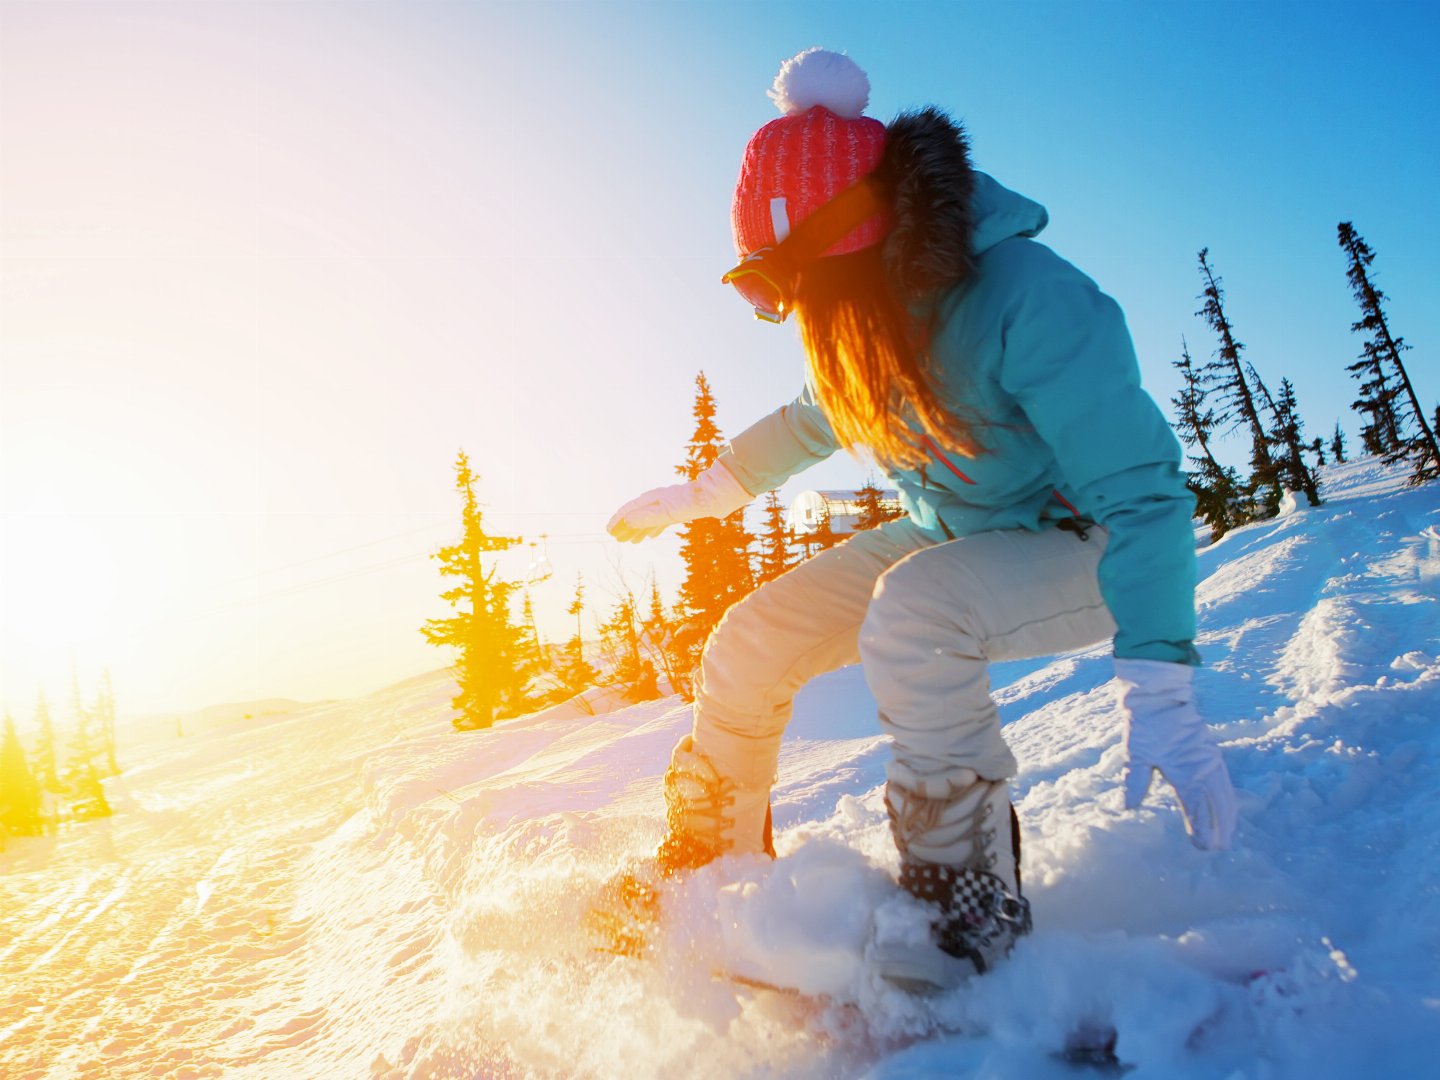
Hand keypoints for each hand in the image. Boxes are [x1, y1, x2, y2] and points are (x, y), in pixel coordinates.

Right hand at [607, 460, 752, 542]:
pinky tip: (650, 536)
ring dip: (638, 530)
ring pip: (648, 519)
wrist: (713, 497)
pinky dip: (653, 529)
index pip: (629, 510)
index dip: (618, 520)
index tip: (608, 531)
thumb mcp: (666, 512)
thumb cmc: (690, 503)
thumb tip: (628, 522)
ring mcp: (667, 505)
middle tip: (616, 539)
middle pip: (637, 515)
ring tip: (631, 542)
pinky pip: (659, 521)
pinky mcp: (677, 511)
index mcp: (652, 498)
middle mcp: (657, 500)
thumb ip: (647, 518)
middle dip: (626, 527)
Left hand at [1116, 658, 1237, 850]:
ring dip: (1228, 815)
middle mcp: (1203, 767)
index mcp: (1186, 770)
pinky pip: (1224, 781)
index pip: (1197, 807)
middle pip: (1219, 804)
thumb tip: (1129, 807)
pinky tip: (1225, 807)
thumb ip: (1136, 780)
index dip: (1201, 828)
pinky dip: (1227, 798)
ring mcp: (1210, 759)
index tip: (1202, 847)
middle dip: (1221, 827)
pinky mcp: (1211, 752)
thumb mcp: (1136, 752)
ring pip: (1226, 793)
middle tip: (1219, 849)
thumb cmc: (1146, 723)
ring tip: (1227, 836)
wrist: (1160, 693)